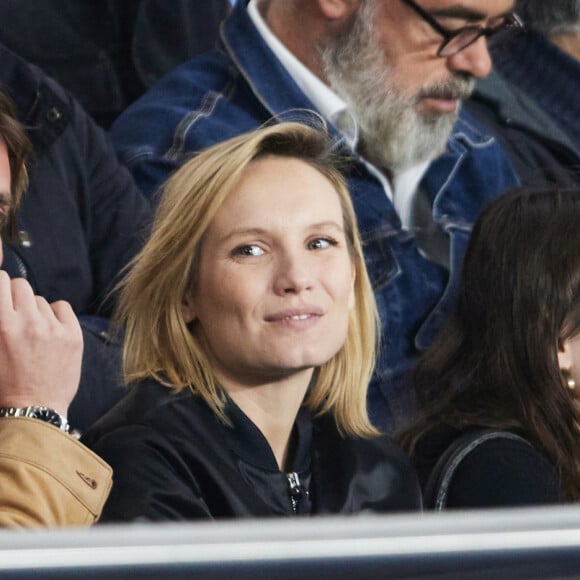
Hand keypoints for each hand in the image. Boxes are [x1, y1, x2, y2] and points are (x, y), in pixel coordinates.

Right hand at [0, 271, 82, 414]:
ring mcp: (53, 328)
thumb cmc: (4, 385)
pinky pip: (62, 306)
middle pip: (22, 285)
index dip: (0, 285)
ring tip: (32, 331)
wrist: (34, 409)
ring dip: (35, 310)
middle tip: (15, 312)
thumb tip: (4, 305)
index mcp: (3, 325)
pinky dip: (55, 314)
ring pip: (40, 299)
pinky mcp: (73, 334)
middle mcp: (29, 322)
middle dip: (15, 295)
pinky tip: (50, 329)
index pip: (2, 281)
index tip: (1, 294)